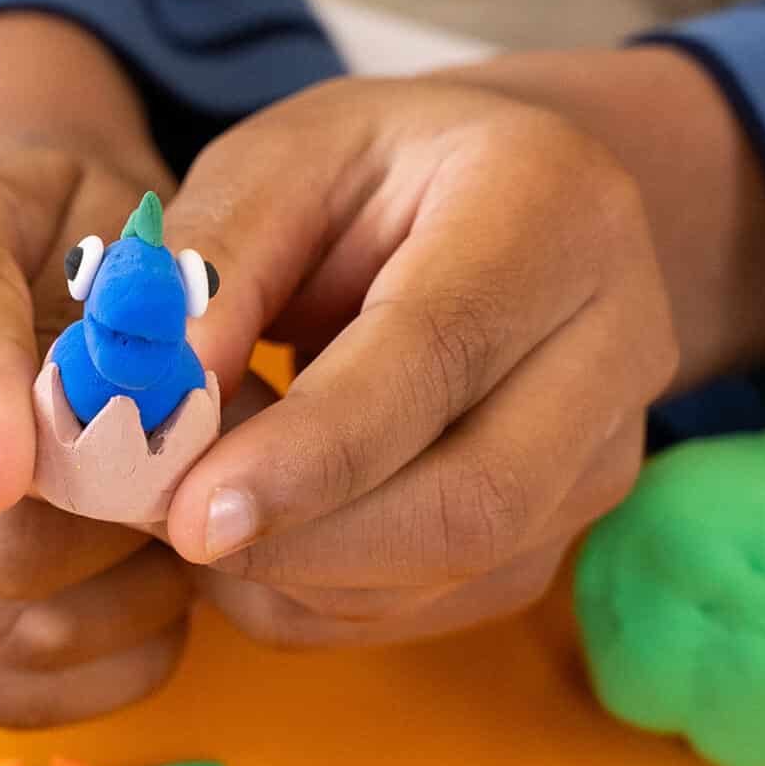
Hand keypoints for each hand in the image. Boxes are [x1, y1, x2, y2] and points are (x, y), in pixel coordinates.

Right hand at [0, 15, 196, 722]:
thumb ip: (158, 317)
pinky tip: (133, 618)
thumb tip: (193, 422)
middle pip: (0, 535)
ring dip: (131, 608)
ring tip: (166, 544)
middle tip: (206, 506)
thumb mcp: (133, 237)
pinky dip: (91, 675)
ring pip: (9, 623)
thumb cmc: (80, 256)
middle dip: (137, 541)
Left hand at [161, 48, 764, 649]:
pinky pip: (435, 607)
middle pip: (472, 500)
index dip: (308, 453)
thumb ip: (215, 262)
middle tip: (161, 522)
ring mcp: (606, 449)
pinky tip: (254, 534)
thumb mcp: (284, 157)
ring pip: (453, 574)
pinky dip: (316, 596)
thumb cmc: (384, 171)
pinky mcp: (568, 528)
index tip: (188, 511)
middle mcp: (614, 338)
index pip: (435, 356)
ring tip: (195, 501)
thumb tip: (150, 398)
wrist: (520, 204)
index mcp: (551, 208)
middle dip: (298, 542)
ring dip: (294, 572)